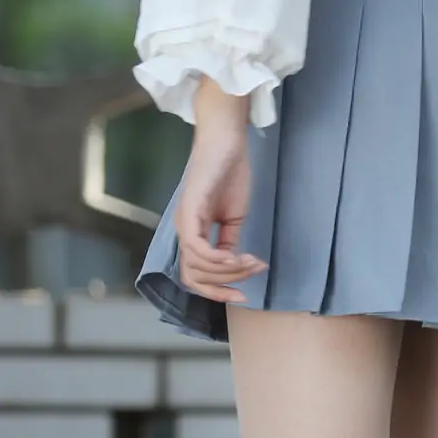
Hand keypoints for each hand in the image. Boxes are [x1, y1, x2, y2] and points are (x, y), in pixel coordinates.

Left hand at [175, 104, 265, 305]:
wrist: (226, 142)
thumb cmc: (230, 172)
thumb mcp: (233, 217)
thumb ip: (229, 242)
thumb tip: (232, 264)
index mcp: (192, 234)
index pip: (195, 277)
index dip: (217, 292)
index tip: (243, 295)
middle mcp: (183, 232)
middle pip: (195, 279)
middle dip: (225, 285)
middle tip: (254, 273)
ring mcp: (184, 223)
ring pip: (198, 267)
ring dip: (229, 270)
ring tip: (253, 261)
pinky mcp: (189, 212)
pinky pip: (198, 249)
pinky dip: (218, 259)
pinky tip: (237, 256)